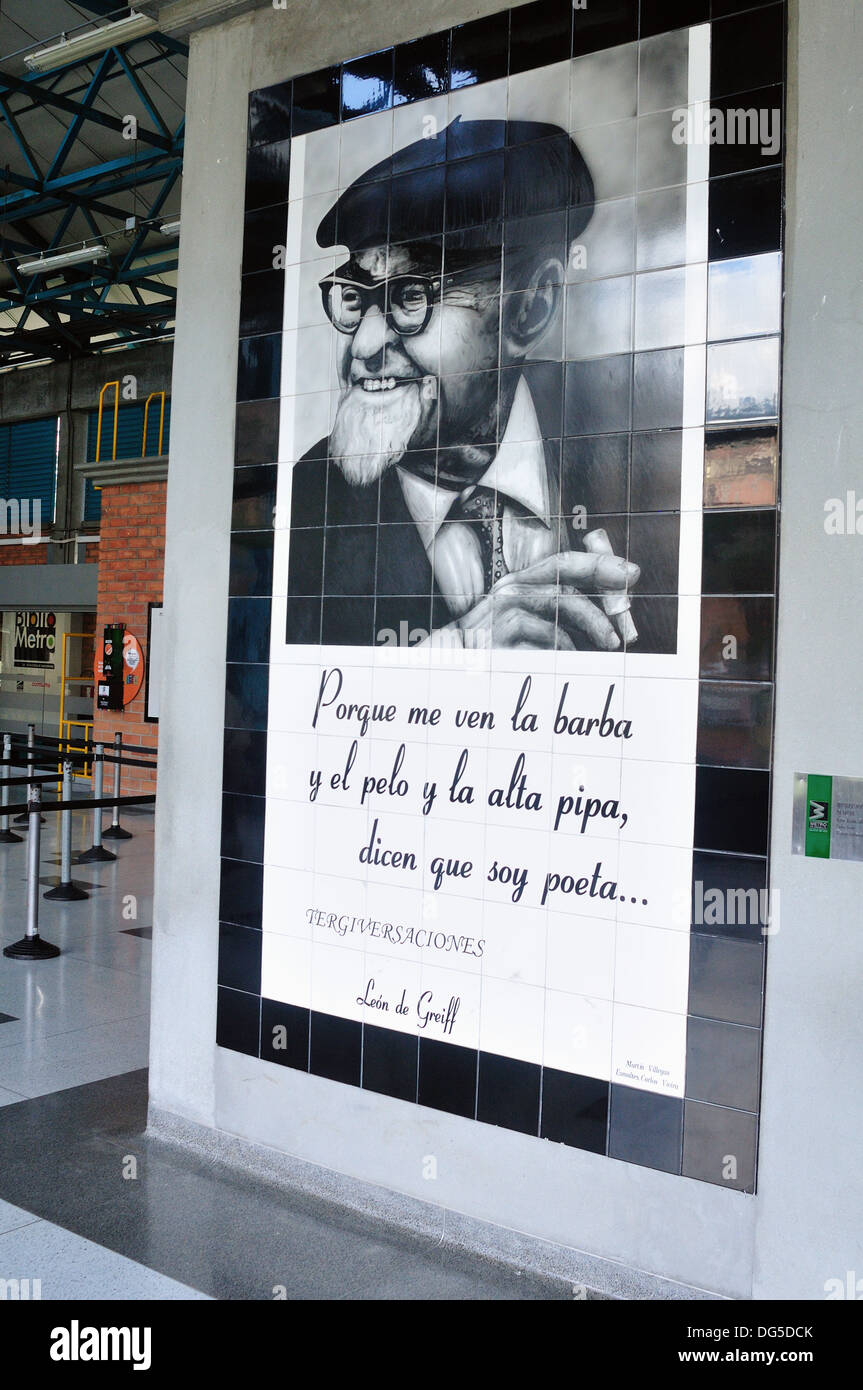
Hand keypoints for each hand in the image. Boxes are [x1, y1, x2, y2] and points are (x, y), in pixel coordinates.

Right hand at [455, 550, 640, 649]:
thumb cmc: (494, 646)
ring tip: (604, 650)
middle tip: (618, 635)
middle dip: (599, 612)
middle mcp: (509, 593)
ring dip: (587, 636)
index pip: (562, 563)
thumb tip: (608, 614)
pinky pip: (543, 651)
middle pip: (564, 590)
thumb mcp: (525, 621)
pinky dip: (561, 660)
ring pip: (557, 622)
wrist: (449, 665)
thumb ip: (558, 612)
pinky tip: (565, 666)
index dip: (598, 565)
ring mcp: (501, 618)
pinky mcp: (498, 645)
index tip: (631, 573)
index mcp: (519, 583)